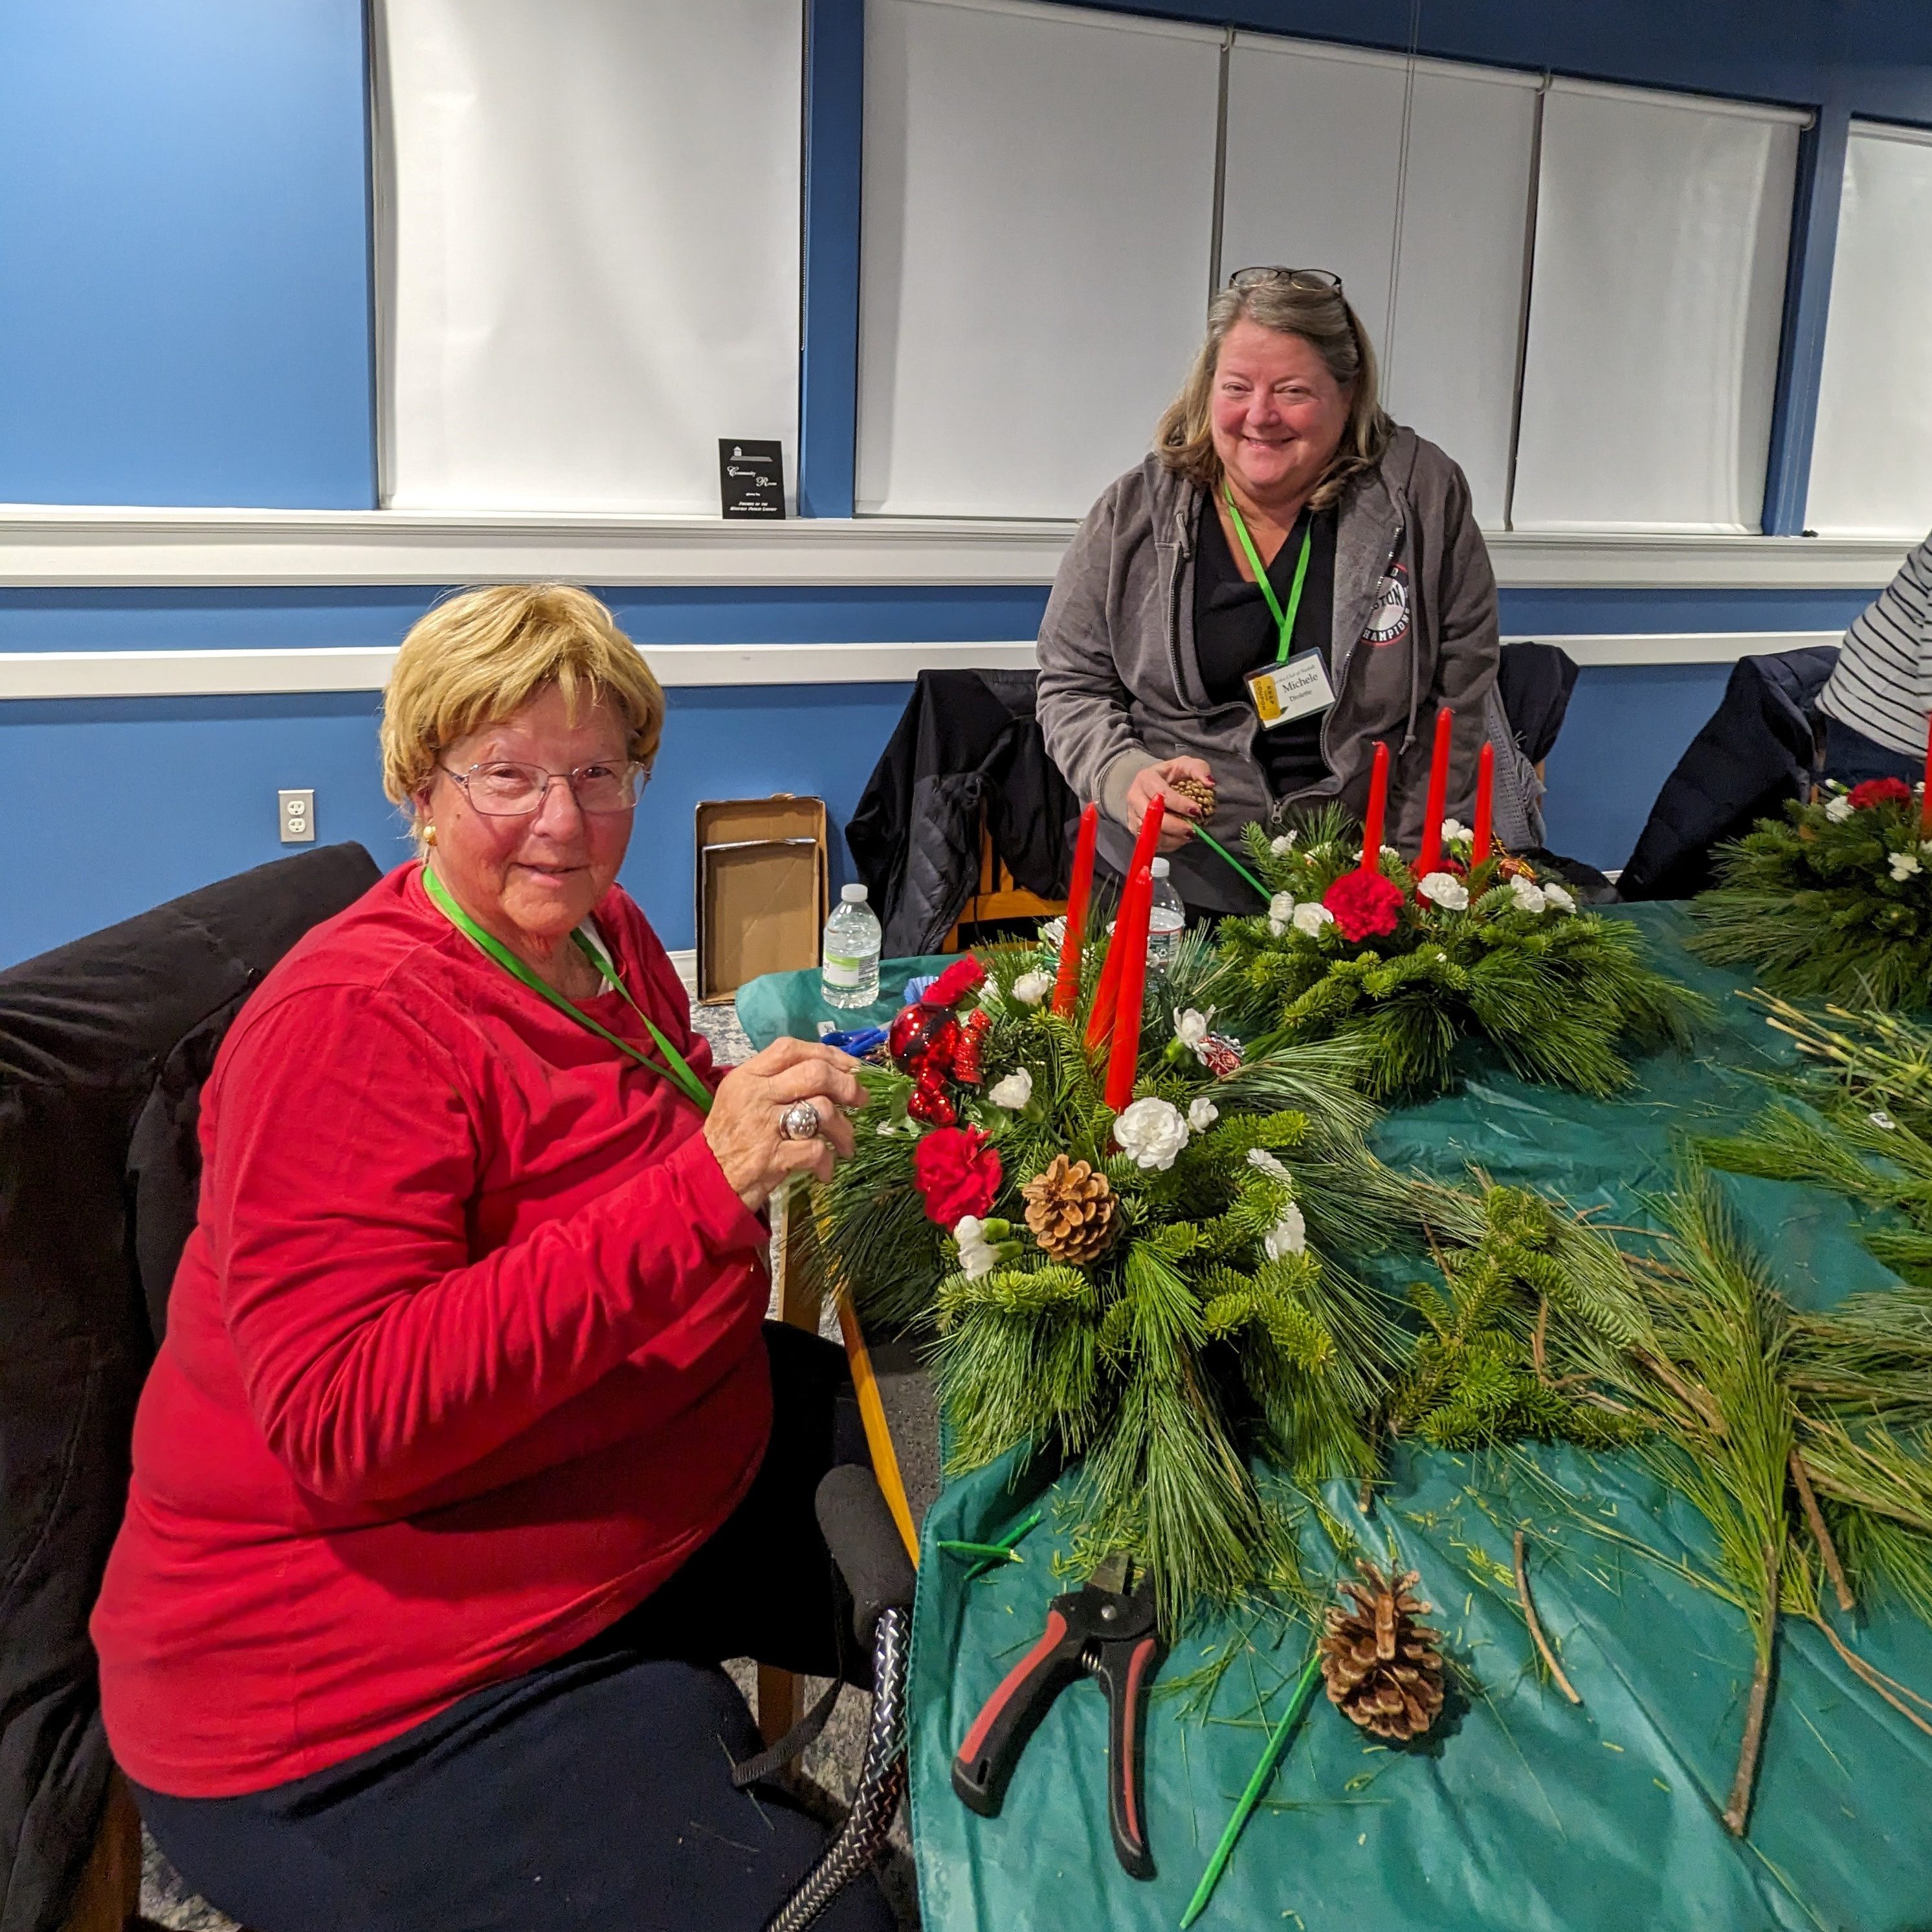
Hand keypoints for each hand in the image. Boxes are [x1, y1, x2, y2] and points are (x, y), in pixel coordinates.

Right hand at [703, 1037, 863, 1212]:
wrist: (702, 1182)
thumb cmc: (728, 1139)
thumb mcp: (741, 1098)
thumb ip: (776, 1082)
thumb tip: (829, 1072)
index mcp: (747, 1076)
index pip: (791, 1049)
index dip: (828, 1053)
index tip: (851, 1067)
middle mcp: (755, 1095)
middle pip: (815, 1073)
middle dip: (847, 1085)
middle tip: (860, 1101)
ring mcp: (763, 1126)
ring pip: (822, 1110)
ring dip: (844, 1130)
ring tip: (846, 1146)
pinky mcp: (771, 1158)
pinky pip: (816, 1150)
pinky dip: (827, 1161)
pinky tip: (825, 1170)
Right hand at [1125, 757, 1214, 852]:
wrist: (1155, 784)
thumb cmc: (1172, 775)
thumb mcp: (1186, 765)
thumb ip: (1199, 769)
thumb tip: (1209, 784)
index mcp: (1146, 778)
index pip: (1161, 794)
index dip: (1179, 804)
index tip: (1196, 811)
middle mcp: (1134, 797)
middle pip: (1151, 817)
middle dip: (1174, 826)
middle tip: (1193, 830)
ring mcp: (1133, 815)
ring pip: (1149, 833)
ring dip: (1172, 838)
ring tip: (1188, 835)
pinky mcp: (1135, 829)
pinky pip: (1150, 843)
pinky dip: (1167, 844)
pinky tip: (1180, 839)